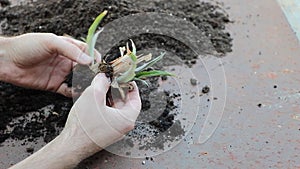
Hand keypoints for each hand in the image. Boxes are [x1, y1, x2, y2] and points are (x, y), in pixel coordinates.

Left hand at [0, 33, 99, 96]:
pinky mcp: (54, 85)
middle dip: (93, 72)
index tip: (99, 64)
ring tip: (92, 88)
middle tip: (99, 78)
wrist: (6, 61)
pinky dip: (75, 93)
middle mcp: (66, 60)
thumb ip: (70, 50)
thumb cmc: (26, 46)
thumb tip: (88, 60)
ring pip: (79, 80)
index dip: (94, 57)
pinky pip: (68, 90)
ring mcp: (61, 73)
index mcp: (66, 47)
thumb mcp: (50, 42)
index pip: (86, 51)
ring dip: (86, 83)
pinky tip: (80, 94)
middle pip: (85, 67)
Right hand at [10, 73, 140, 168]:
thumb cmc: (83, 127)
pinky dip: (104, 107)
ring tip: (102, 89)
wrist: (70, 145)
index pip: (136, 100)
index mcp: (126, 120)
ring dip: (110, 98)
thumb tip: (105, 77)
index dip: (132, 87)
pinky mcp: (105, 133)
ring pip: (116, 110)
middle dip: (118, 91)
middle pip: (125, 104)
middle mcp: (123, 127)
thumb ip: (102, 82)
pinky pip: (109, 117)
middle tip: (112, 81)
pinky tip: (96, 101)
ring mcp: (114, 131)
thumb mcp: (93, 95)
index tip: (127, 79)